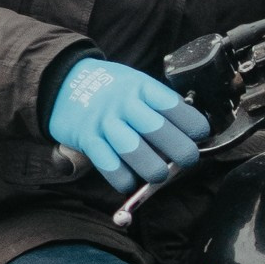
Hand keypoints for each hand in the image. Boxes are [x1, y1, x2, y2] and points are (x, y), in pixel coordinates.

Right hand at [47, 56, 210, 196]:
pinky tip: (130, 182)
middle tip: (187, 160)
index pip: (173, 106)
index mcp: (141, 87)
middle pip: (158, 130)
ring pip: (134, 151)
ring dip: (153, 169)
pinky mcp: (87, 139)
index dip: (192, 123)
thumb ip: (158, 104)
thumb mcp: (135, 83)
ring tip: (160, 174)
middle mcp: (124, 104)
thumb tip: (188, 133)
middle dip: (180, 151)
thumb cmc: (110, 88)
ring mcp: (105, 122)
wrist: (63, 81)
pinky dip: (122, 178)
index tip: (201, 135)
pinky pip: (108, 165)